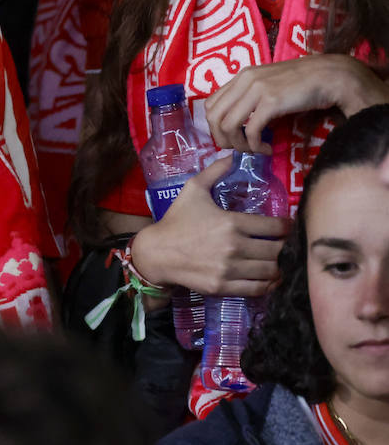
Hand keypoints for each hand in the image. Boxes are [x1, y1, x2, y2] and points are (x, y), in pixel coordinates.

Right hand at [130, 158, 288, 296]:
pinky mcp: (223, 286)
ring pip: (271, 271)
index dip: (287, 226)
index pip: (275, 226)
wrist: (156, 253)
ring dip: (279, 266)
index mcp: (231, 222)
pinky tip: (269, 278)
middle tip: (287, 245)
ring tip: (280, 261)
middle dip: (285, 247)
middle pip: (277, 250)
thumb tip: (232, 156)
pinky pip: (257, 289)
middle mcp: (233, 246)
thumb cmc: (176, 220)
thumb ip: (215, 172)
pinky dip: (268, 284)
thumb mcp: (193, 190)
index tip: (287, 226)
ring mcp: (229, 269)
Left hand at [205, 55, 388, 152]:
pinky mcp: (272, 101)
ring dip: (238, 145)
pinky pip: (252, 130)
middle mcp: (245, 80)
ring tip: (253, 150)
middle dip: (222, 139)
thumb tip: (239, 121)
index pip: (210, 105)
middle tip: (238, 150)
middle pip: (214, 117)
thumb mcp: (269, 85)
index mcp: (241, 77)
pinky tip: (266, 149)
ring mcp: (257, 90)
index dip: (214, 127)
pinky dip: (255, 145)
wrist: (331, 75)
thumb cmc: (303, 83)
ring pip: (228, 125)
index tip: (230, 138)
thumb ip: (251, 97)